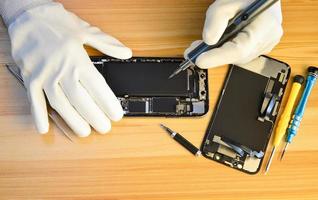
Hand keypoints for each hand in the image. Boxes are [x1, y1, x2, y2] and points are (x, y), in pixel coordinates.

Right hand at [8, 2, 131, 136]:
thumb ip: (108, 44)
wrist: (27, 15)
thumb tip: (126, 53)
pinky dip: (38, 115)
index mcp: (78, 59)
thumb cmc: (56, 22)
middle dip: (94, 116)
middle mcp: (61, 70)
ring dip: (72, 120)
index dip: (108, 103)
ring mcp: (44, 75)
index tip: (117, 114)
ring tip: (84, 132)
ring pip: (60, 103)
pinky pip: (33, 99)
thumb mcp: (86, 29)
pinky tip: (44, 128)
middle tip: (104, 128)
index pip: (97, 87)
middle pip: (80, 100)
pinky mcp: (30, 78)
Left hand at [185, 0, 282, 68]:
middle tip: (192, 52)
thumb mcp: (227, 2)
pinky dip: (225, 51)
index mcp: (265, 26)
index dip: (218, 57)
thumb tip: (208, 41)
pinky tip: (215, 44)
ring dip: (218, 54)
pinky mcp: (259, 47)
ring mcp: (265, 45)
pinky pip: (240, 55)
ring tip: (201, 46)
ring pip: (237, 58)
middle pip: (237, 56)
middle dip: (213, 56)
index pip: (240, 50)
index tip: (200, 60)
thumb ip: (216, 20)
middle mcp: (268, 39)